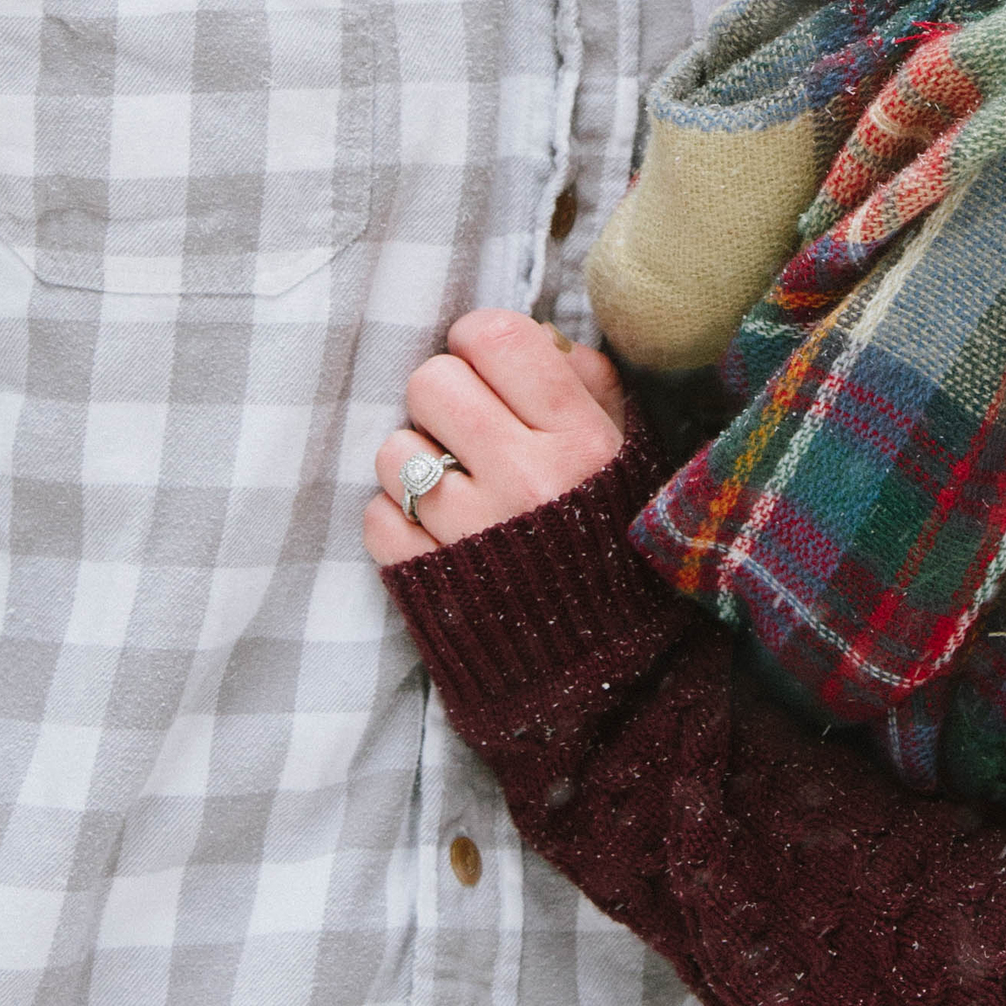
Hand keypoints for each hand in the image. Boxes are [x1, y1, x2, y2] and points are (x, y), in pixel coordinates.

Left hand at [366, 309, 627, 568]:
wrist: (603, 669)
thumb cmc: (614, 542)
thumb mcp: (630, 455)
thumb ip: (591, 385)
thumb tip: (536, 338)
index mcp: (580, 439)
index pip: (495, 336)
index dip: (478, 341)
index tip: (487, 366)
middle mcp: (524, 478)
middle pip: (432, 381)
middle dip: (444, 398)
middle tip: (468, 429)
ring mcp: (469, 532)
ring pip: (394, 448)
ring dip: (417, 462)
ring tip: (455, 487)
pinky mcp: (425, 580)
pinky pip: (376, 514)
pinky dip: (398, 521)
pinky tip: (439, 532)